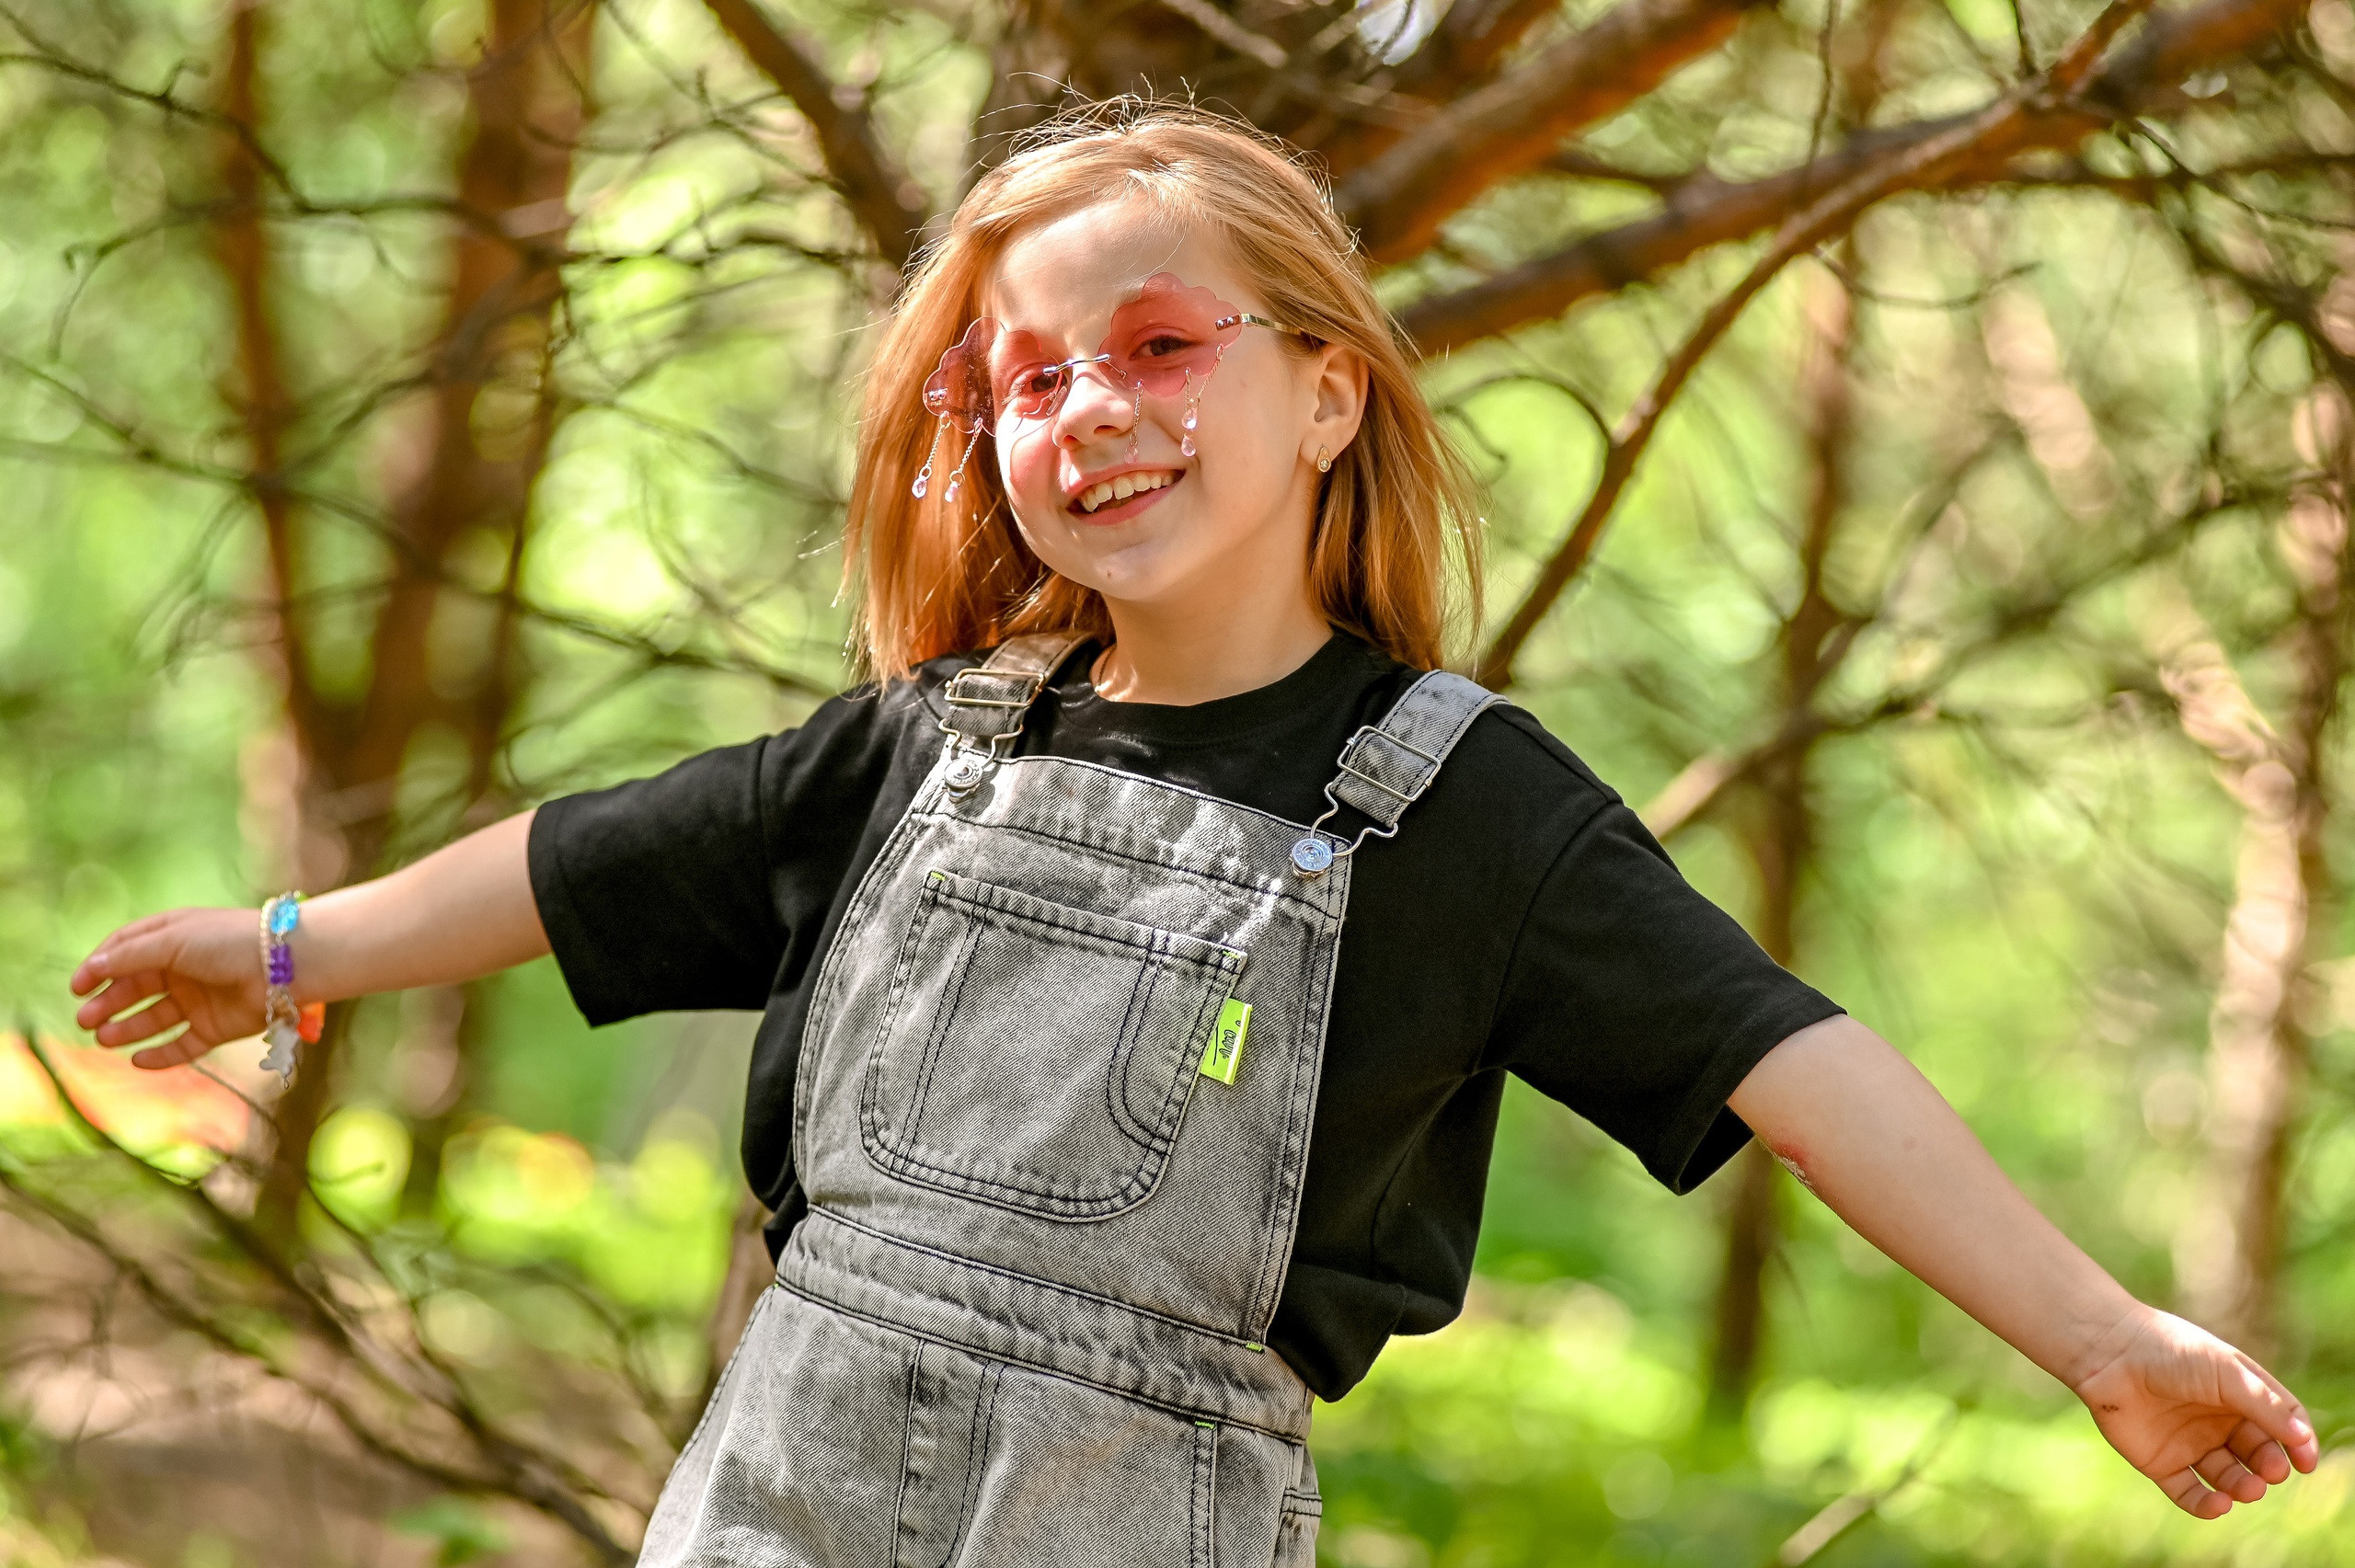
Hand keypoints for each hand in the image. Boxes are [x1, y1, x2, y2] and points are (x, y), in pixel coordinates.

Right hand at [69, 908, 266, 1068]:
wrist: (283, 965)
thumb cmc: (226, 941)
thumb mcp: (172, 940)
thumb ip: (130, 956)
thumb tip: (92, 968)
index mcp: (172, 938)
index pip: (125, 952)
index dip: (99, 969)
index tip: (77, 987)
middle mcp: (184, 969)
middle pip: (135, 989)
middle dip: (108, 1004)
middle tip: (86, 1020)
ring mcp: (199, 999)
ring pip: (154, 1019)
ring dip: (127, 1029)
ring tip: (104, 1038)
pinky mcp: (216, 1027)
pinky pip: (182, 1046)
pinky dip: (160, 1055)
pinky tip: (137, 1059)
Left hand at [2072, 1306, 2318, 1517]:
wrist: (2108, 1354)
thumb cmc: (2170, 1352)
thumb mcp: (2225, 1372)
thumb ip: (2264, 1405)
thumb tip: (2302, 1439)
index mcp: (2239, 1395)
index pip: (2280, 1424)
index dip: (2298, 1444)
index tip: (2305, 1461)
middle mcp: (2217, 1421)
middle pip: (2258, 1454)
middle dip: (2270, 1467)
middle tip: (2270, 1471)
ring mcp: (2189, 1443)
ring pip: (2229, 1478)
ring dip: (2243, 1487)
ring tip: (2249, 1488)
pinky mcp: (2161, 1463)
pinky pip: (2189, 1493)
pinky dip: (2206, 1505)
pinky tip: (2218, 1504)